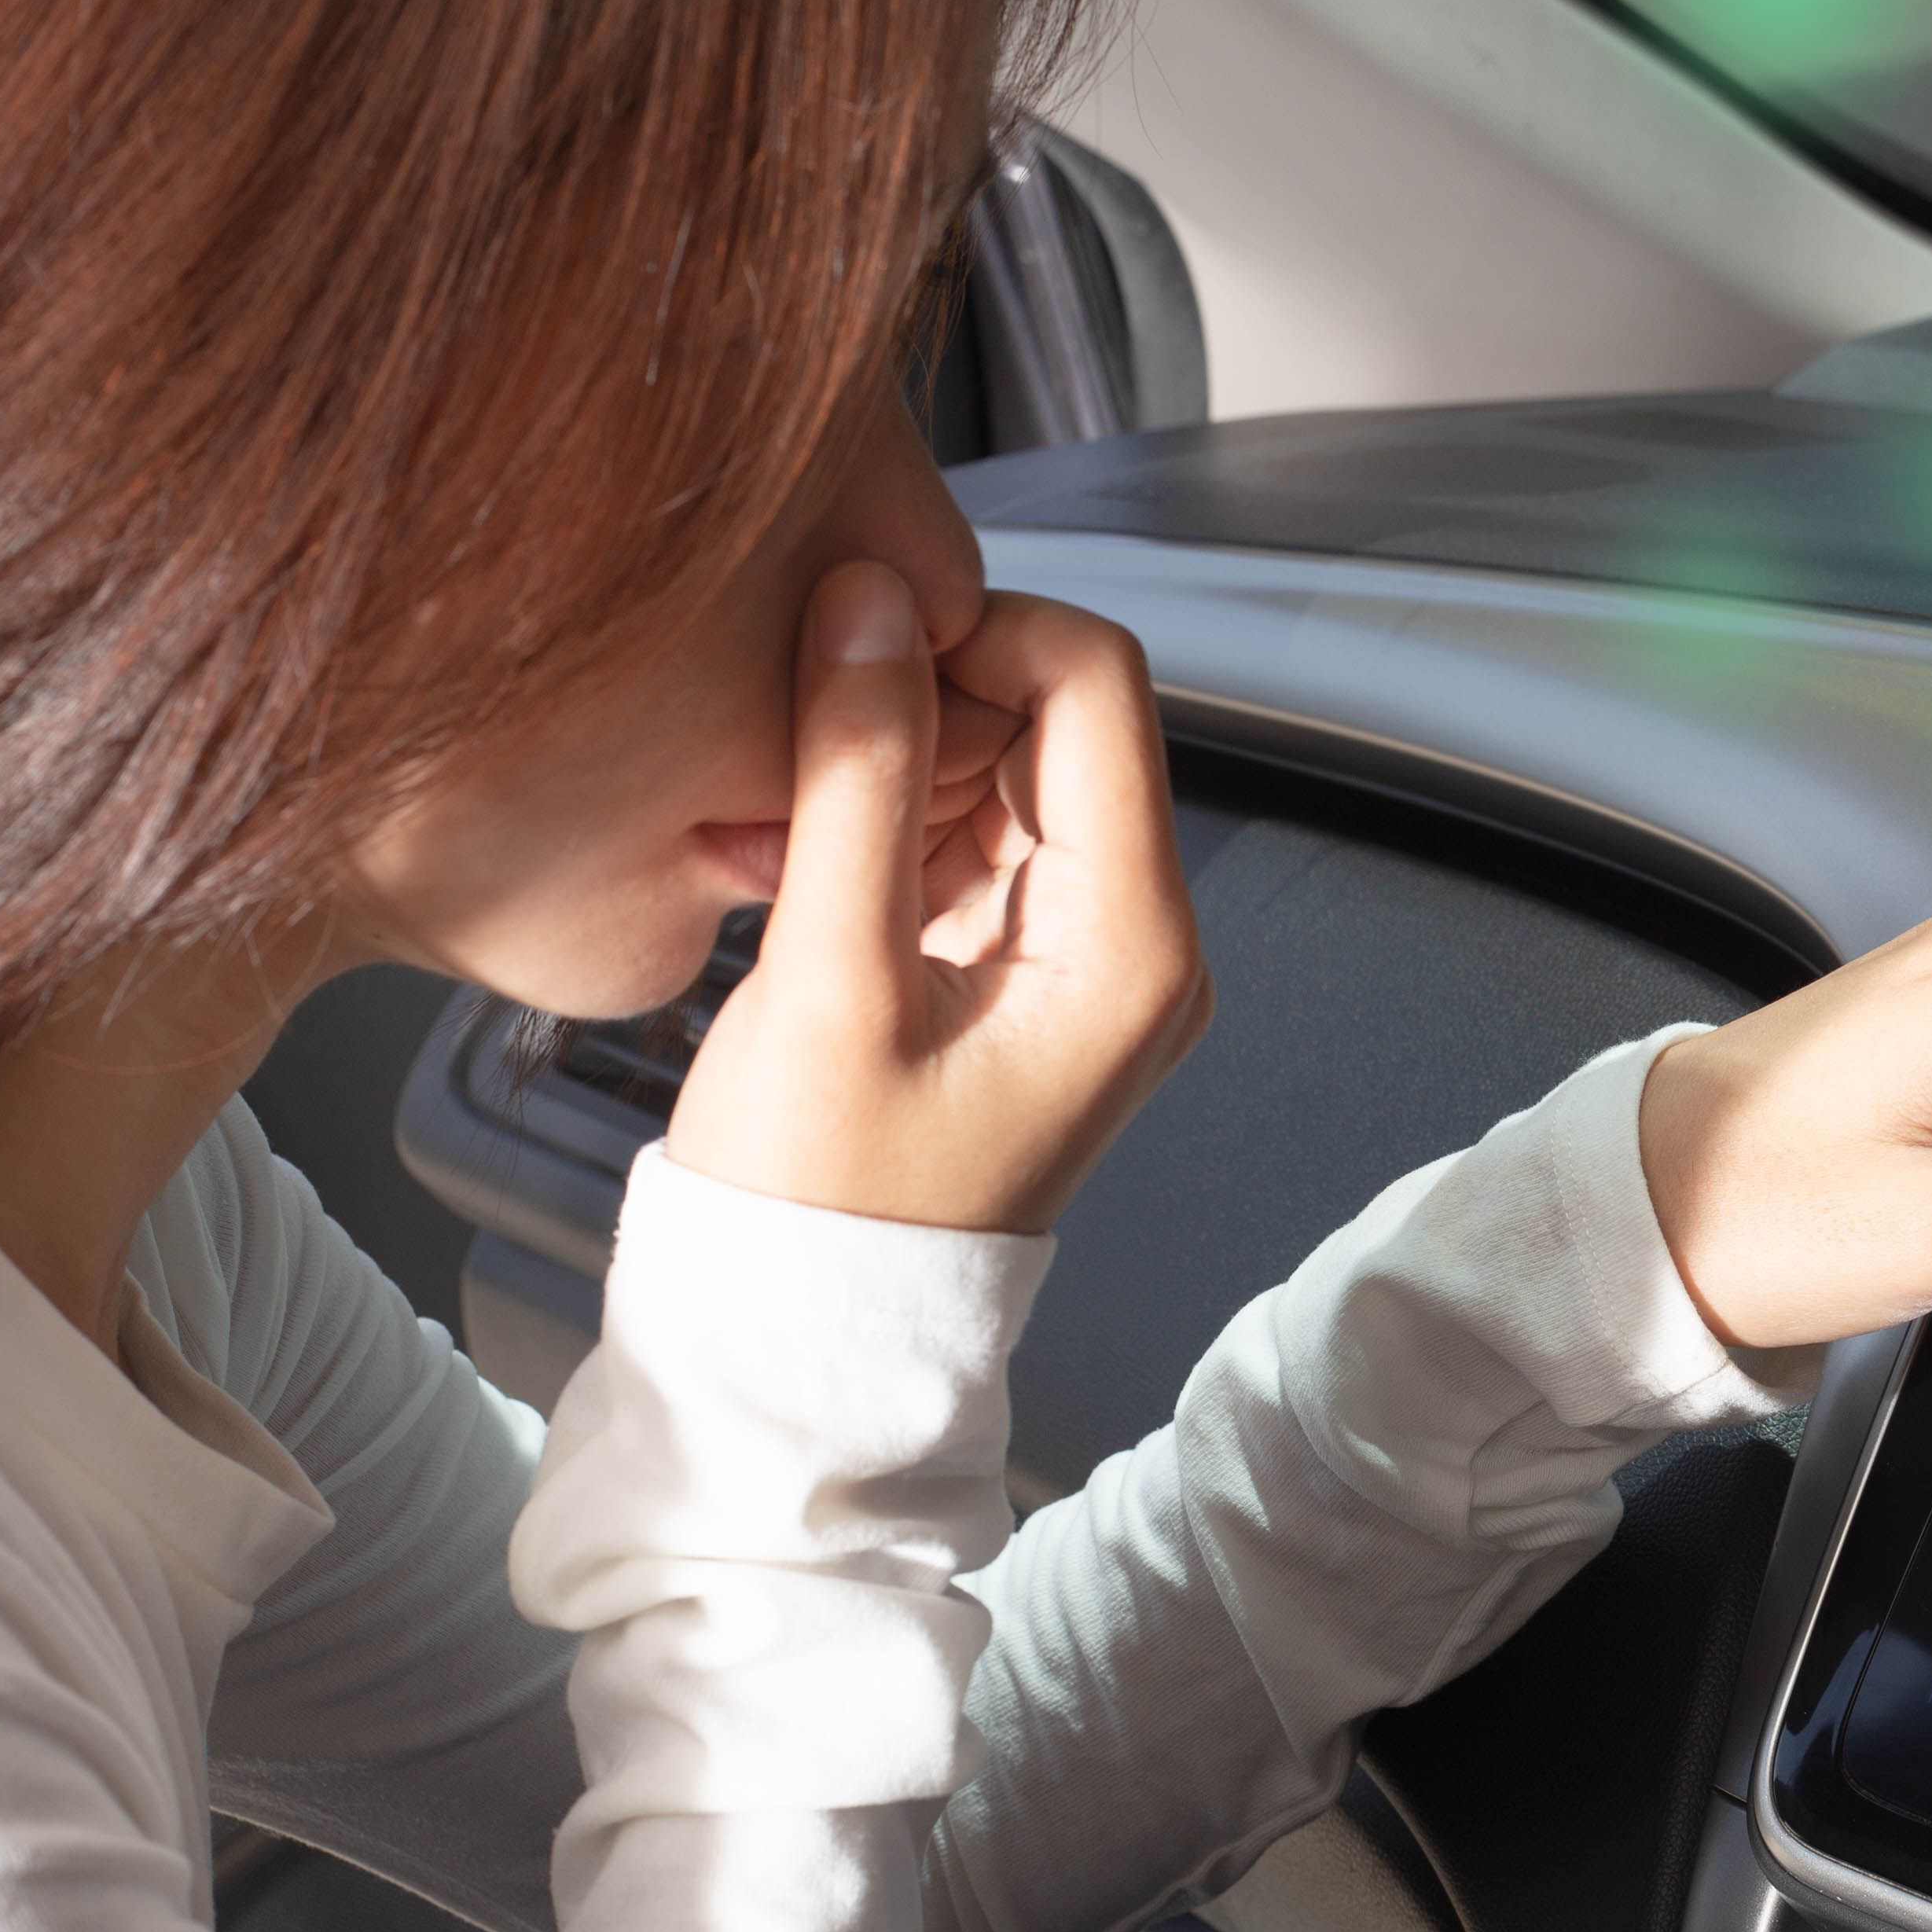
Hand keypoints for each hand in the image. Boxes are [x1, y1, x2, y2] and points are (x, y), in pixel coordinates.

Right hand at [668, 565, 1213, 1231]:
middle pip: (1058, 717)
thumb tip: (867, 600)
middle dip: (927, 702)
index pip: (1096, 682)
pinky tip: (803, 864)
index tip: (851, 650)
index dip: (975, 631)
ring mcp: (1089, 953)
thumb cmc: (816, 1193)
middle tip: (800, 759)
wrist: (810, 1331)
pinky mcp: (1025, 965)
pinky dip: (891, 818)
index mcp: (1136, 941)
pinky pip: (975, 833)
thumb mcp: (825, 976)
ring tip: (787, 831)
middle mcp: (1144, 938)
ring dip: (896, 763)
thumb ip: (856, 777)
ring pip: (1007, 767)